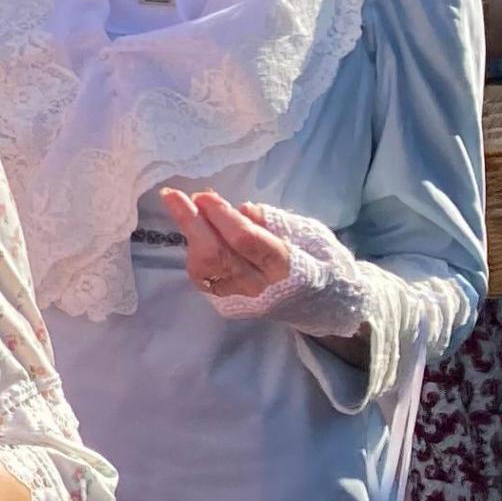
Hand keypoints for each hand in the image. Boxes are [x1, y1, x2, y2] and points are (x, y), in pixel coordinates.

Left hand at [166, 193, 374, 339]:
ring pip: (203, 269)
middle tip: (175, 196)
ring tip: (184, 209)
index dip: (221, 216)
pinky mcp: (229, 305)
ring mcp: (242, 300)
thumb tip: (241, 209)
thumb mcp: (309, 233)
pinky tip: (194, 234)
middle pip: (216, 254)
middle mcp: (261, 288)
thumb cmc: (320, 260)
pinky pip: (203, 279)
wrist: (326, 304)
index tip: (204, 195)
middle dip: (191, 222)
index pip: (246, 240)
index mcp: (287, 267)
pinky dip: (194, 253)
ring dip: (189, 235)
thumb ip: (274, 222)